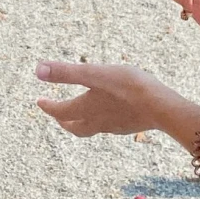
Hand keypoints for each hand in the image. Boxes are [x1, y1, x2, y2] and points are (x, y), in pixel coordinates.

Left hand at [35, 60, 179, 136]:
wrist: (162, 107)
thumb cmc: (128, 87)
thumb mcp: (95, 74)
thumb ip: (67, 72)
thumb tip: (37, 70)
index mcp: (86, 109)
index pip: (60, 111)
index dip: (48, 107)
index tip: (39, 101)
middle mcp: (98, 121)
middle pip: (75, 127)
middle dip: (64, 121)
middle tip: (58, 116)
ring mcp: (115, 125)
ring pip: (93, 128)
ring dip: (83, 122)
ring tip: (83, 113)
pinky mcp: (131, 125)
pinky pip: (111, 125)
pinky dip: (103, 120)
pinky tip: (112, 112)